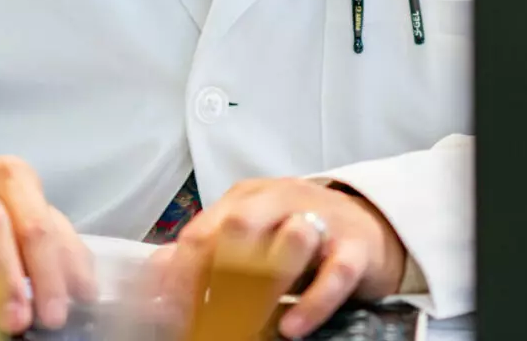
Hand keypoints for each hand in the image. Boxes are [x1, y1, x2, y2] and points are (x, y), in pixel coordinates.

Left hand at [147, 178, 405, 339]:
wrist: (369, 224)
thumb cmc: (299, 234)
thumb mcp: (250, 237)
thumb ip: (207, 251)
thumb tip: (157, 275)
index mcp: (246, 199)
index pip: (201, 232)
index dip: (181, 277)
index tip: (170, 316)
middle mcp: (280, 200)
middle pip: (239, 226)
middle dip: (216, 276)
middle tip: (206, 320)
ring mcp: (321, 220)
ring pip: (290, 238)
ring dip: (265, 283)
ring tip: (246, 323)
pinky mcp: (356, 246)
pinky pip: (335, 272)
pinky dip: (313, 302)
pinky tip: (292, 327)